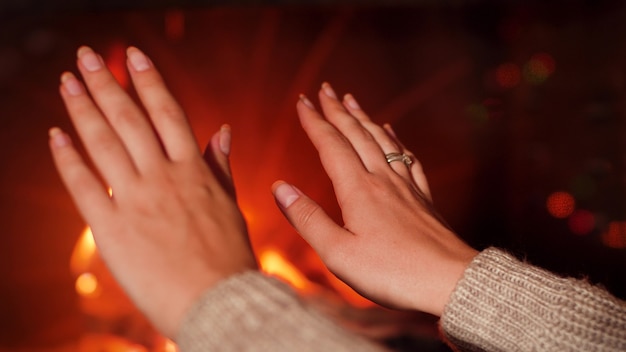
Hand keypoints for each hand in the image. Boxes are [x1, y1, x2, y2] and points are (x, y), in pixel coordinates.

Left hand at [49, 46, 255, 337]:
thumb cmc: (229, 258)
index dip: (149, 81)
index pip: (168, 114)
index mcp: (194, 171)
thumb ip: (220, 166)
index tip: (134, 56)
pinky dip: (68, 160)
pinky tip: (56, 136)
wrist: (220, 303)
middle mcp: (165, 178)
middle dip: (107, 84)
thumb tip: (222, 130)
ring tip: (68, 82)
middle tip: (87, 56)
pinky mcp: (113, 230)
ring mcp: (137, 201)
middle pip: (130, 120)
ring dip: (83, 109)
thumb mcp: (231, 206)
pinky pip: (84, 188)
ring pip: (105, 144)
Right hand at [272, 83, 477, 316]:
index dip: (315, 122)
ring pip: (382, 141)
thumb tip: (279, 187)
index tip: (302, 101)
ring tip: (352, 100)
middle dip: (337, 111)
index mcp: (358, 190)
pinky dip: (396, 140)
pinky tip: (392, 132)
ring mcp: (406, 187)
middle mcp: (382, 180)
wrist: (449, 282)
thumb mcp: (338, 253)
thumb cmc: (392, 273)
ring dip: (364, 118)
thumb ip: (307, 219)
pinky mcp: (423, 199)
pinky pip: (407, 158)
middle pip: (356, 135)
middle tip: (325, 89)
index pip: (331, 146)